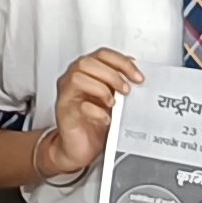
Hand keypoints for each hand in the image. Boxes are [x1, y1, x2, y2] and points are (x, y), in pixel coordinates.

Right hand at [35, 50, 142, 182]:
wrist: (79, 147)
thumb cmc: (94, 122)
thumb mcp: (111, 99)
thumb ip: (119, 83)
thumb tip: (133, 68)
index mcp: (87, 72)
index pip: (102, 55)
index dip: (122, 62)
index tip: (137, 77)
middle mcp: (73, 79)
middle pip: (88, 63)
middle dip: (112, 74)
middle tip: (126, 90)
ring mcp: (67, 95)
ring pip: (78, 78)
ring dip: (101, 89)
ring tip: (113, 103)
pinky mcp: (65, 112)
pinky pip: (79, 105)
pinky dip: (96, 111)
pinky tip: (105, 119)